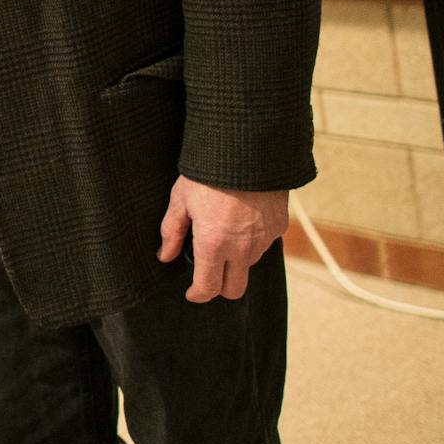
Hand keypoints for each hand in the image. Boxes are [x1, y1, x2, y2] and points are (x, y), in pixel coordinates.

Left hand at [157, 177, 287, 302]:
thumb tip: (165, 256)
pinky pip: (264, 244)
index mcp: (214, 244)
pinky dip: (253, 240)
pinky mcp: (279, 227)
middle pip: (234, 289)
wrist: (248, 149)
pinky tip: (242, 220)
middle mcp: (242, 248)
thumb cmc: (208, 173)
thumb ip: (172, 231)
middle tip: (208, 273)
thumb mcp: (181, 199)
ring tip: (224, 235)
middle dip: (220, 287)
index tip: (192, 293)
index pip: (208, 287)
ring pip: (249, 265)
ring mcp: (263, 240)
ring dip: (236, 260)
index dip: (197, 294)